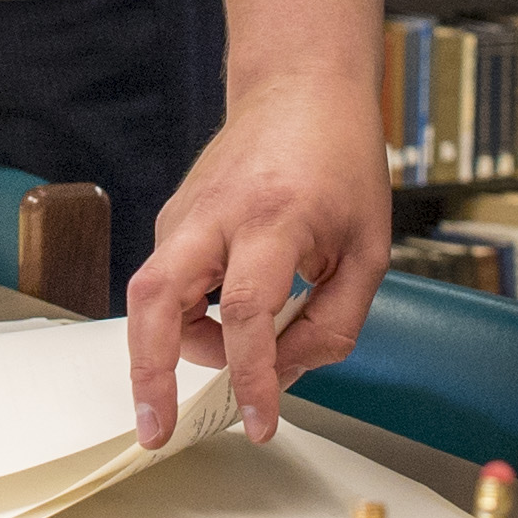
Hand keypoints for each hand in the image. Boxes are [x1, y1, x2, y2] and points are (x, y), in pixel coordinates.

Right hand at [127, 71, 388, 450]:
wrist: (301, 88)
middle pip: (156, 300)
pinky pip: (168, 282)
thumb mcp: (368, 249)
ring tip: (230, 358)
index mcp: (273, 217)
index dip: (252, 376)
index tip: (261, 422)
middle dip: (149, 374)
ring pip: (151, 295)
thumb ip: (334, 322)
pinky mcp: (173, 217)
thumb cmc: (341, 163)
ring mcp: (183, 212)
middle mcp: (214, 213)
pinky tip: (226, 317)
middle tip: (154, 429)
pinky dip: (187, 316)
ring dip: (175, 347)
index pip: (246, 312)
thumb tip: (288, 373)